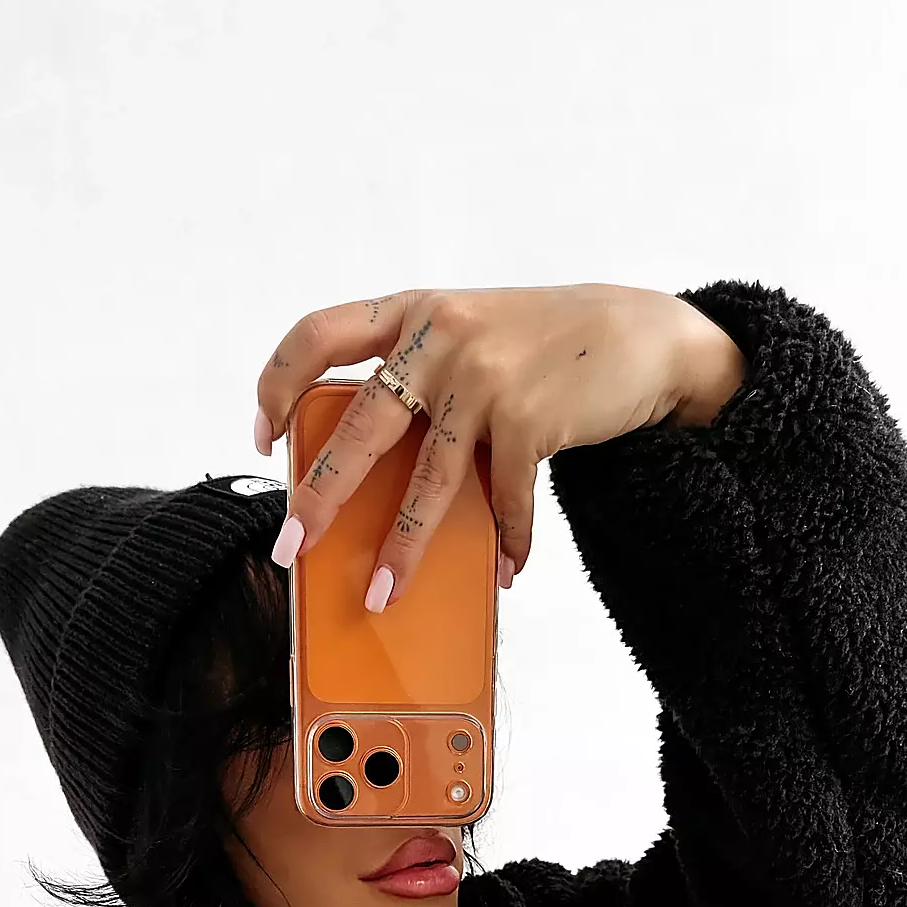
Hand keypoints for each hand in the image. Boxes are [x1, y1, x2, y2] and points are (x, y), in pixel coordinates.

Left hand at [251, 284, 746, 607]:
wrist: (641, 335)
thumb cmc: (551, 344)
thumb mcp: (475, 333)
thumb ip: (425, 375)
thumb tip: (378, 469)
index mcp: (414, 312)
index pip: (317, 335)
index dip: (278, 383)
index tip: (265, 434)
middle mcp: (441, 337)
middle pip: (359, 428)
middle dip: (320, 496)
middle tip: (293, 544)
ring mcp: (484, 378)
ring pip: (426, 482)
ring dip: (404, 548)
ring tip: (383, 594)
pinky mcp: (529, 418)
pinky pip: (504, 499)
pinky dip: (507, 541)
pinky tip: (506, 568)